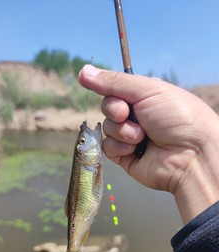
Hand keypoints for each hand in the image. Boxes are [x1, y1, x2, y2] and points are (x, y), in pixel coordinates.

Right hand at [79, 65, 218, 222]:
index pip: (114, 89)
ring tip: (141, 136)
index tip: (115, 92)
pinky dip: (119, 147)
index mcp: (143, 97)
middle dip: (115, 110)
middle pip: (107, 107)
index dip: (110, 90)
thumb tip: (83, 71)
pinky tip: (135, 149)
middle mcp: (136, 116)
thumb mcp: (147, 90)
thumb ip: (113, 82)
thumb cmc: (177, 117)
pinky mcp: (125, 157)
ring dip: (121, 130)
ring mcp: (130, 137)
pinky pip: (107, 147)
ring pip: (107, 127)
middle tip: (129, 114)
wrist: (191, 154)